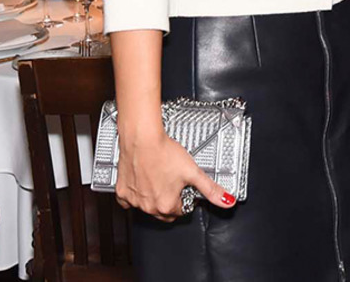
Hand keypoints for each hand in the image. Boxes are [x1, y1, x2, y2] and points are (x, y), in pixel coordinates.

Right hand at [113, 124, 236, 221]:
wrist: (142, 138)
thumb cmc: (164, 152)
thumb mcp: (193, 171)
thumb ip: (211, 189)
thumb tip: (227, 201)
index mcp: (166, 205)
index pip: (180, 211)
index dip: (185, 200)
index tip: (185, 190)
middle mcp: (148, 206)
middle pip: (163, 212)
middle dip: (170, 202)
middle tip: (173, 185)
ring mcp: (133, 200)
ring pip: (146, 207)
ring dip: (153, 198)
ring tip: (160, 179)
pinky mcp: (121, 191)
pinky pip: (127, 201)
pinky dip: (134, 196)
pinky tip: (141, 184)